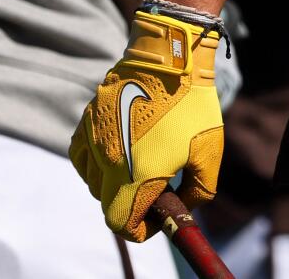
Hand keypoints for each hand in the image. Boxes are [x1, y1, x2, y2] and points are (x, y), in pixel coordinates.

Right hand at [70, 12, 224, 240]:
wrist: (170, 58)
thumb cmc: (192, 105)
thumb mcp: (208, 151)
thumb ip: (199, 189)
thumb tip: (183, 205)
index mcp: (136, 175)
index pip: (121, 223)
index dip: (138, 229)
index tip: (153, 219)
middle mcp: (109, 161)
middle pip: (107, 204)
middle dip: (129, 205)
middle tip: (152, 191)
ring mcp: (94, 139)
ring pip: (91, 180)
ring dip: (109, 185)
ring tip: (135, 170)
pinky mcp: (87, 120)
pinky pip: (80, 154)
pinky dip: (93, 163)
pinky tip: (114, 153)